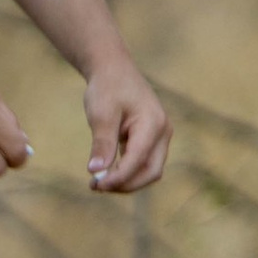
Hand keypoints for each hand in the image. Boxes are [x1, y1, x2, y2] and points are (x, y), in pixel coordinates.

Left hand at [84, 60, 170, 194]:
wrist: (114, 69)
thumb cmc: (108, 88)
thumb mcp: (101, 114)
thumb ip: (102, 143)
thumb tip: (96, 171)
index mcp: (153, 124)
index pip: (139, 160)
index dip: (119, 177)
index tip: (96, 184)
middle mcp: (162, 132)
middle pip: (151, 172)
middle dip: (125, 184)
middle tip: (97, 187)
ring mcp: (160, 136)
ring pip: (149, 170)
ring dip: (126, 181)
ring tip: (97, 183)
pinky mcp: (152, 139)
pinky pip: (143, 163)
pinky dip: (127, 172)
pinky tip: (106, 173)